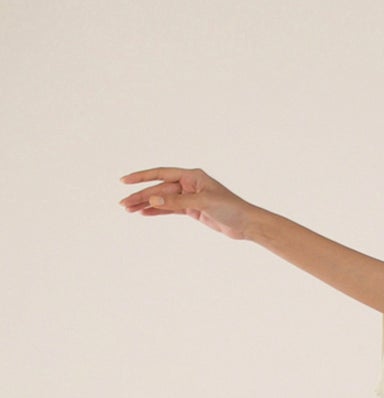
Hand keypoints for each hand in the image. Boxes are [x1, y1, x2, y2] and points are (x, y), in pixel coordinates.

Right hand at [118, 166, 254, 239]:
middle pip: (159, 189)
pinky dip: (157, 211)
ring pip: (162, 200)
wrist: (246, 224)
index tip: (124, 181)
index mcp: (192, 176)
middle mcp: (189, 184)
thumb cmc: (230, 208)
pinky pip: (170, 209)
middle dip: (141, 195)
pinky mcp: (192, 209)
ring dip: (146, 204)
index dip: (142, 177)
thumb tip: (153, 199)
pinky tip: (143, 213)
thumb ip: (177, 201)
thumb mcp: (203, 203)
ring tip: (128, 209)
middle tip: (123, 204)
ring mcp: (189, 197)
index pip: (161, 174)